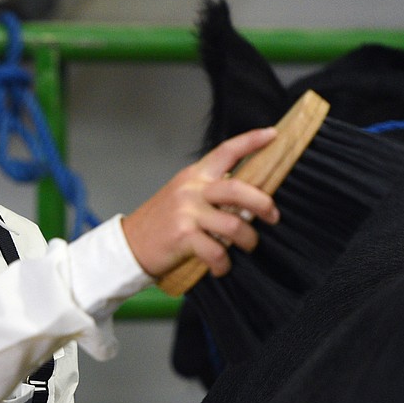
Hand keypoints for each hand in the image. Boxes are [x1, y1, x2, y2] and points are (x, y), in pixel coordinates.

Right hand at [121, 127, 280, 277]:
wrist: (130, 244)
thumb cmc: (161, 222)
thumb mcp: (183, 196)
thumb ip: (210, 192)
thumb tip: (248, 201)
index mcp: (194, 176)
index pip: (226, 151)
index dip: (251, 141)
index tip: (272, 135)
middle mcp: (192, 190)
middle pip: (238, 189)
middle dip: (263, 203)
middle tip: (273, 216)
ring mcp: (188, 213)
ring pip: (234, 224)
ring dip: (248, 240)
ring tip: (247, 246)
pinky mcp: (184, 237)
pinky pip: (217, 252)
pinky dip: (224, 264)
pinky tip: (222, 267)